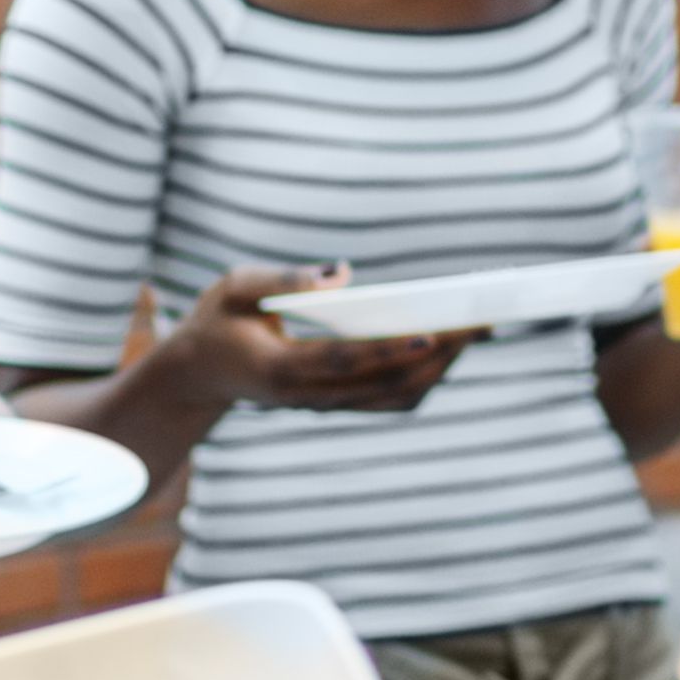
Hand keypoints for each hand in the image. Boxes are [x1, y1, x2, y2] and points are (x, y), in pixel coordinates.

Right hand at [163, 265, 474, 415]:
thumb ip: (283, 279)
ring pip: (396, 397)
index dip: (388, 349)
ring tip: (478, 331)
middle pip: (384, 383)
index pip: (344, 361)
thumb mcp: (236, 287)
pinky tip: (452, 346)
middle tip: (480, 321)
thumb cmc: (220, 321)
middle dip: (437, 355)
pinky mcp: (340, 404)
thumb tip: (342, 273)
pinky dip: (427, 376)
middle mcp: (310, 397)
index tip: (432, 332)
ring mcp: (327, 406)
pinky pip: (392, 398)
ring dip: (441, 368)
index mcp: (281, 368)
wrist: (199, 375)